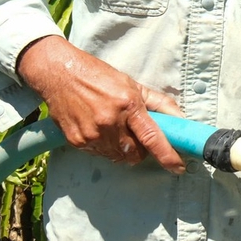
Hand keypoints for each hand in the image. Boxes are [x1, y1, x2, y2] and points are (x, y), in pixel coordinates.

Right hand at [15, 36, 184, 172]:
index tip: (178, 167)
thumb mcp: (132, 84)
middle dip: (140, 149)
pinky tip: (97, 128)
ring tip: (112, 127)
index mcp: (128, 104)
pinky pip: (99, 154)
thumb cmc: (98, 76)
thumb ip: (158, 103)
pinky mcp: (77, 141)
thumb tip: (181, 118)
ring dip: (121, 148)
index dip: (167, 155)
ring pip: (118, 156)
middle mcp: (110, 121)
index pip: (152, 137)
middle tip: (134, 134)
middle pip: (135, 154)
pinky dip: (103, 146)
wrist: (59, 73)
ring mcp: (92, 133)